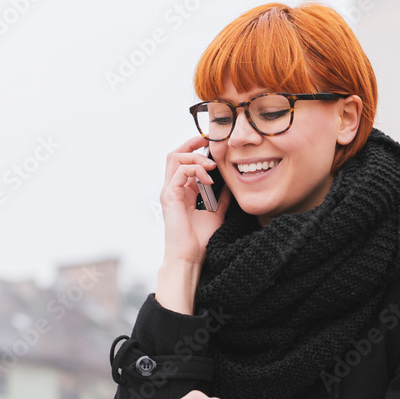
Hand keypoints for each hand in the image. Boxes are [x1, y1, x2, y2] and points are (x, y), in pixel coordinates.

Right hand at [159, 135, 232, 266]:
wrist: (190, 257)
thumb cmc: (199, 240)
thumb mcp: (216, 213)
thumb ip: (221, 198)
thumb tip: (230, 183)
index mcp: (182, 191)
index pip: (184, 162)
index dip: (197, 150)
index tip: (214, 146)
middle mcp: (173, 188)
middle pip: (175, 154)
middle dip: (192, 143)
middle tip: (209, 141)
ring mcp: (169, 191)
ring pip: (175, 158)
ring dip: (195, 156)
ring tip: (211, 164)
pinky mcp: (170, 196)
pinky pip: (180, 172)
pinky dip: (195, 170)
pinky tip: (209, 179)